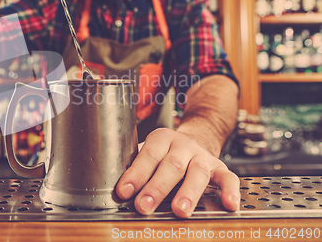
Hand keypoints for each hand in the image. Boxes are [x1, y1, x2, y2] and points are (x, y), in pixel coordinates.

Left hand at [115, 128, 240, 217]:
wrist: (196, 139)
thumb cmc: (164, 154)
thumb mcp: (148, 152)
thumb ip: (135, 166)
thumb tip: (118, 190)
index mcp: (161, 139)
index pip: (148, 156)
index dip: (136, 174)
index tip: (124, 192)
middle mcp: (183, 145)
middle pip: (171, 166)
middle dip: (157, 187)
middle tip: (144, 205)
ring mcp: (203, 156)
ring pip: (197, 173)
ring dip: (188, 193)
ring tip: (180, 210)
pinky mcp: (220, 168)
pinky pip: (229, 178)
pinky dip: (230, 191)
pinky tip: (229, 205)